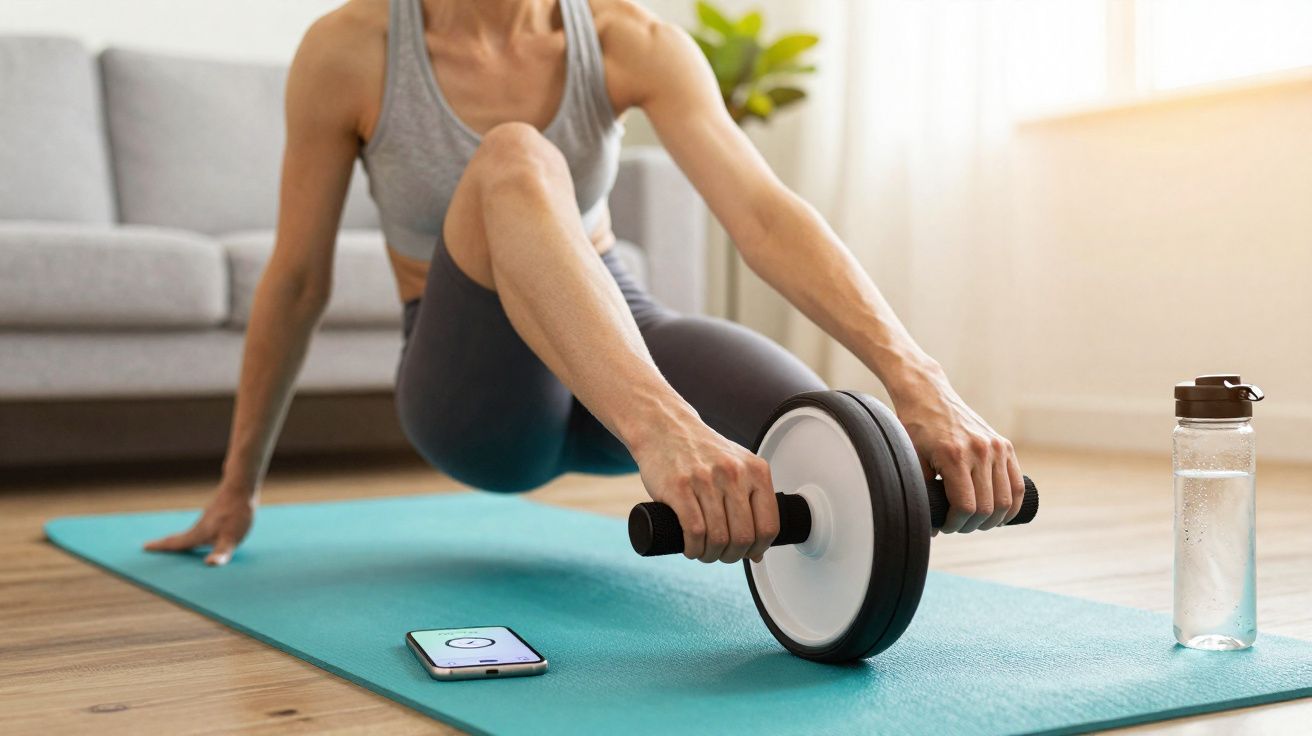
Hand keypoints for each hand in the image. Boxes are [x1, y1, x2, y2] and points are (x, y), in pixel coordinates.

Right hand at [143, 487, 256, 564]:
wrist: (241, 486)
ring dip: (181, 540)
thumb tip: (209, 564)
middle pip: (180, 538)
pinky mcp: (218, 515)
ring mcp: (209, 520)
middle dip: (167, 544)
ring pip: (191, 533)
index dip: (161, 547)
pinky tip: (204, 536)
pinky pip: (202, 528)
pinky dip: (196, 534)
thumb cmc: (236, 513)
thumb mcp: (232, 537)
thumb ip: (221, 552)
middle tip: (153, 547)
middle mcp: (200, 527)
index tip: (144, 546)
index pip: (176, 544)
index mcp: (198, 534)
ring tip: (175, 546)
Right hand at [632, 418, 777, 563]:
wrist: (664, 427)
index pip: (769, 525)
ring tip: (704, 552)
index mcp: (756, 470)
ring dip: (710, 555)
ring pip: (718, 537)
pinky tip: (691, 548)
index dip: (758, 548)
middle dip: (732, 555)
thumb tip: (758, 551)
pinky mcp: (679, 487)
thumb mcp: (737, 468)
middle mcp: (734, 473)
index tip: (748, 553)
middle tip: (722, 554)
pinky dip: (694, 548)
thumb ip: (751, 503)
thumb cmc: (700, 452)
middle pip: (743, 536)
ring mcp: (706, 479)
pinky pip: (694, 531)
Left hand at [892, 371, 1024, 534]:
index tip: (945, 525)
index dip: (956, 523)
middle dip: (972, 525)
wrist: (929, 396)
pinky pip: (1017, 484)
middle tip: (958, 525)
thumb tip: (932, 529)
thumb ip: (922, 493)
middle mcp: (980, 451)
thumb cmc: (915, 428)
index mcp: (955, 456)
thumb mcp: (912, 460)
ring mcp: (996, 447)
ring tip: (976, 522)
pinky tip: (1000, 515)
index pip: (965, 506)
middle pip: (987, 508)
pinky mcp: (1004, 445)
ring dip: (993, 519)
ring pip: (1006, 500)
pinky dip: (1012, 504)